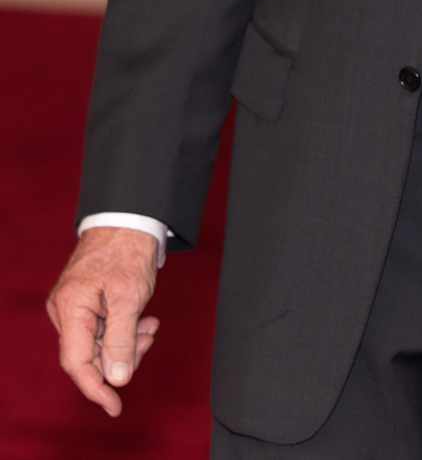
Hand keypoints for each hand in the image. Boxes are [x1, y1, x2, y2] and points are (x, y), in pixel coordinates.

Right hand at [47, 228, 161, 416]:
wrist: (129, 217)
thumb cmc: (128, 251)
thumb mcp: (130, 296)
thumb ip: (122, 338)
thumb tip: (117, 378)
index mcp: (70, 309)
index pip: (78, 363)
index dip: (96, 388)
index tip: (115, 406)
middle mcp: (66, 310)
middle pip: (90, 354)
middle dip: (121, 355)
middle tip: (150, 338)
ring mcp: (74, 306)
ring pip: (98, 342)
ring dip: (127, 341)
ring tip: (151, 326)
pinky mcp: (85, 301)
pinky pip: (102, 328)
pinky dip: (124, 329)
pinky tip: (144, 320)